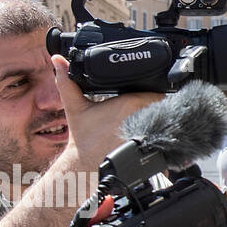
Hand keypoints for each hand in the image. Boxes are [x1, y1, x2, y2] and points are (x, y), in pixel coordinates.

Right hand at [51, 55, 163, 170]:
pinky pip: (168, 144)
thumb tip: (57, 60)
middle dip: (161, 108)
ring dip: (165, 124)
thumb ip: (67, 82)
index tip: (152, 96)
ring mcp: (150, 136)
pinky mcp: (155, 154)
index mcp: (129, 103)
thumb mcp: (74, 107)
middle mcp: (143, 118)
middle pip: (165, 107)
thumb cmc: (84, 138)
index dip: (157, 93)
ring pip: (168, 125)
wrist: (86, 167)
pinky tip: (156, 141)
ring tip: (155, 127)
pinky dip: (165, 141)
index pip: (157, 92)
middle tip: (151, 113)